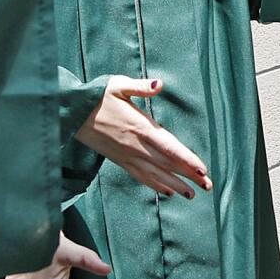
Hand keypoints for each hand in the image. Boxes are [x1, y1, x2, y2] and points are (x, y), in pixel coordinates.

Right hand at [76, 76, 212, 196]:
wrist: (72, 113)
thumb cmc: (97, 96)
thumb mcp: (118, 85)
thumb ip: (141, 87)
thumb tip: (159, 84)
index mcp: (140, 127)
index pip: (168, 147)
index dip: (186, 159)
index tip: (202, 170)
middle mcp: (136, 145)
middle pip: (167, 164)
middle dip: (188, 176)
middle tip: (207, 186)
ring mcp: (127, 155)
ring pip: (155, 174)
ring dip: (175, 185)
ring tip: (191, 194)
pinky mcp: (119, 160)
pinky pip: (140, 176)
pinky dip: (155, 185)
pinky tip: (166, 191)